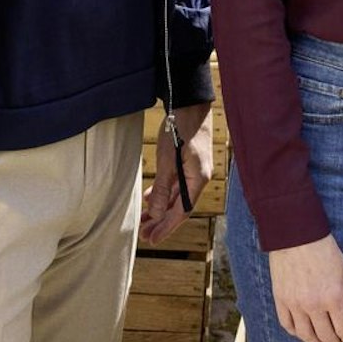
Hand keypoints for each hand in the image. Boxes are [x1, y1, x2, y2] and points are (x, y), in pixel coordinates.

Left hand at [140, 102, 213, 243]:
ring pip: (175, 196)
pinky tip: (149, 199)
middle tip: (144, 235)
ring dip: (160, 208)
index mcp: (198, 179)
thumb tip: (155, 213)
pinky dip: (162, 193)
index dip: (166, 227)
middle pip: (178, 206)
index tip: (151, 239)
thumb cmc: (180, 128)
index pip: (182, 211)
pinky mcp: (187, 162)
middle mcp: (198, 177)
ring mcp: (192, 170)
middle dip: (161, 221)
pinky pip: (174, 184)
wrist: (190, 102)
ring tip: (144, 221)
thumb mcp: (167, 159)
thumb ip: (162, 187)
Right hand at [268, 234, 342, 341]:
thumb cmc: (323, 248)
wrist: (295, 234)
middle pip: (326, 336)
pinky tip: (301, 334)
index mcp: (333, 296)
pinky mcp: (280, 299)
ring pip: (305, 335)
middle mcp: (314, 304)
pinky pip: (287, 324)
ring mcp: (295, 303)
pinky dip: (295, 333)